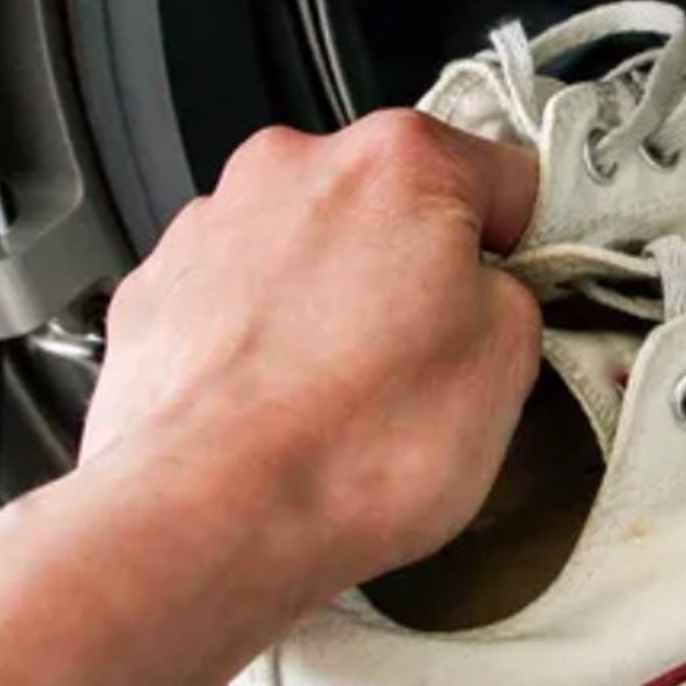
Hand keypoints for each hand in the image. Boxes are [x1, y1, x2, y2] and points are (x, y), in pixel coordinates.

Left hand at [81, 109, 541, 600]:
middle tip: (441, 359)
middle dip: (422, 274)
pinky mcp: (158, 292)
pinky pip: (243, 301)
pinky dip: (270, 344)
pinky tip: (290, 409)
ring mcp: (215, 227)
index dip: (527, 244)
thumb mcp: (508, 363)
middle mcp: (295, 171)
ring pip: (316, 253)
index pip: (503, 177)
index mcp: (398, 163)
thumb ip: (514, 295)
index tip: (526, 290)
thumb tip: (493, 297)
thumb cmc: (343, 449)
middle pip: (398, 208)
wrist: (206, 523)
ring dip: (341, 308)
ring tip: (356, 400)